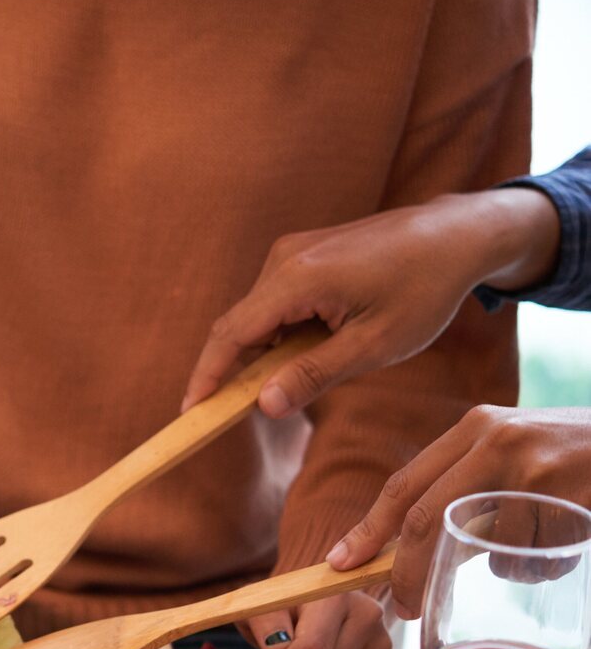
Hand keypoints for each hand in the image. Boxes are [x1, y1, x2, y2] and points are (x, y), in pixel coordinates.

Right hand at [181, 188, 560, 416]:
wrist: (458, 235)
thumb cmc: (424, 289)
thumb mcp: (374, 344)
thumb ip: (314, 374)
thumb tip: (264, 405)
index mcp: (297, 279)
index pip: (232, 334)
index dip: (207, 376)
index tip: (190, 412)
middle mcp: (284, 259)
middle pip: (238, 325)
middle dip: (230, 371)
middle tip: (227, 413)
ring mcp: (292, 252)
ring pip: (258, 316)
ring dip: (263, 353)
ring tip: (291, 382)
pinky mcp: (304, 254)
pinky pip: (275, 302)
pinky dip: (280, 334)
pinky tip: (309, 352)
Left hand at [327, 406, 590, 616]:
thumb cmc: (577, 455)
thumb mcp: (515, 452)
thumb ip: (467, 486)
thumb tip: (411, 551)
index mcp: (475, 429)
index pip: (404, 485)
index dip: (367, 531)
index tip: (339, 564)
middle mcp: (497, 441)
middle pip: (427, 522)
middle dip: (411, 573)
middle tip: (406, 606)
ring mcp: (533, 467)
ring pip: (490, 549)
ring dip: (508, 564)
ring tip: (542, 538)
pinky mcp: (568, 495)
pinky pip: (534, 558)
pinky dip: (544, 563)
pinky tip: (570, 533)